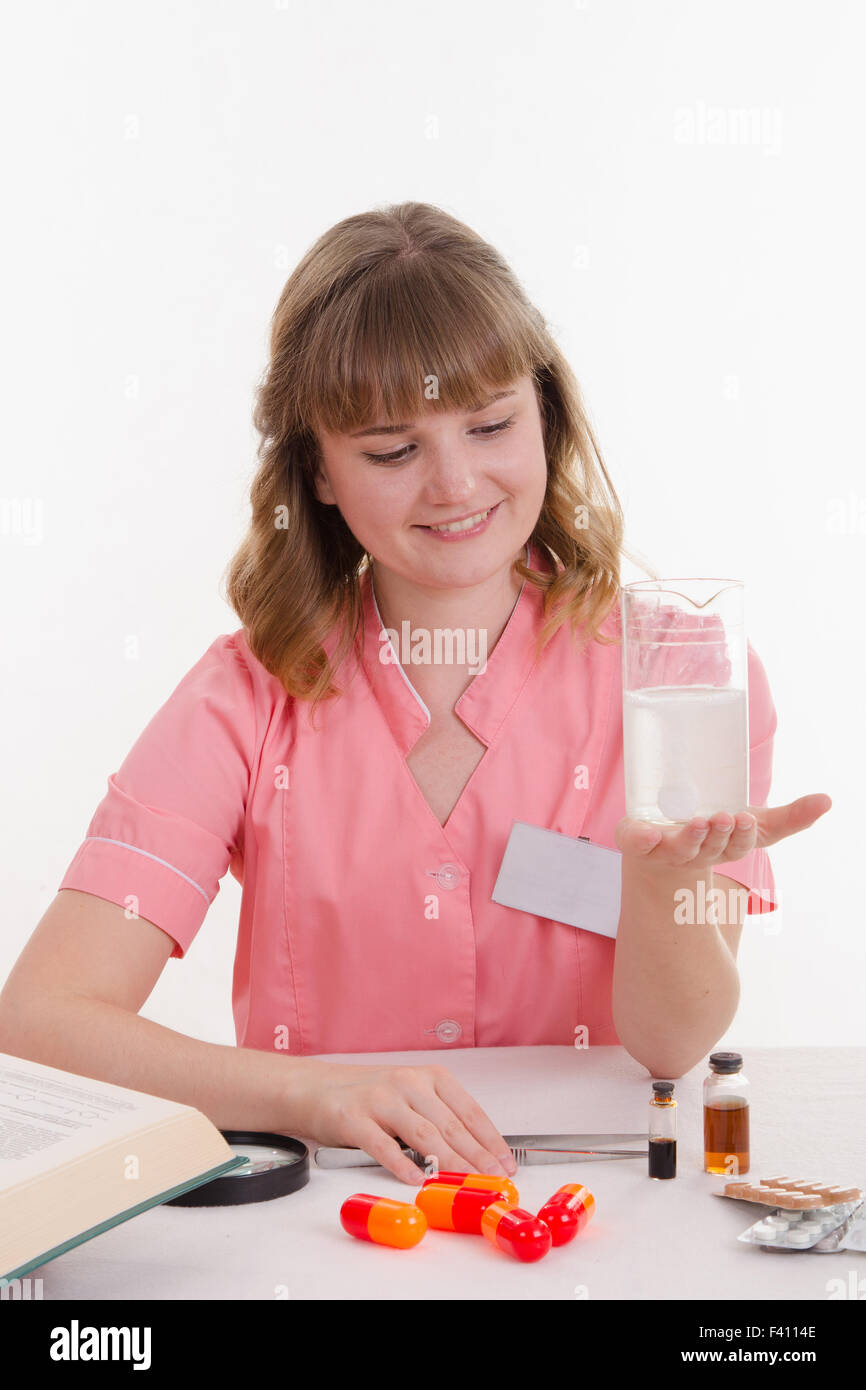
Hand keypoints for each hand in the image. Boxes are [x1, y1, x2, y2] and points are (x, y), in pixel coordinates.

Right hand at [291, 1059, 516, 1184]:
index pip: (469, 1111)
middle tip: (493, 1180)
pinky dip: (401, 1164)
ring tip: (465, 1183)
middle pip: (450, 1126)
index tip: (505, 1163)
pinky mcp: (354, 1117)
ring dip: (449, 1163)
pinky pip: (382, 1144)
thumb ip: (439, 1118)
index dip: (490, 1140)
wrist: (316, 1087)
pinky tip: (416, 1179)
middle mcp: (408, 1083)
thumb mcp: (410, 1097)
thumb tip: (476, 1154)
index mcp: (429, 1077)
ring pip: (423, 1135)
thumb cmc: (369, 1096)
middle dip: (476, 1157)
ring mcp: (381, 1099)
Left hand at [614, 793, 831, 874]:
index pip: (737, 847)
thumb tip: (827, 800)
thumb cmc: (712, 835)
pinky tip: (647, 833)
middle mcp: (695, 853)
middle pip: (710, 848)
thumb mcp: (754, 826)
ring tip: (698, 821)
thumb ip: (790, 817)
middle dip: (718, 835)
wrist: (659, 851)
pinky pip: (636, 843)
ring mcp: (664, 850)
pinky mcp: (636, 842)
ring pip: (678, 849)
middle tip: (724, 817)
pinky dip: (640, 839)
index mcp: (723, 849)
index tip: (745, 819)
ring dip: (689, 838)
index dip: (742, 836)